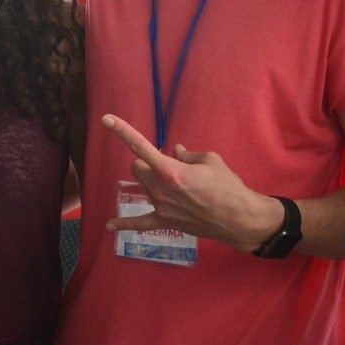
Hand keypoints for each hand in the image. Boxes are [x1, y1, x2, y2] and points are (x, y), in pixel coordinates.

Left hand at [99, 114, 281, 251]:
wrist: (238, 219)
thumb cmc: (228, 187)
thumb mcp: (211, 161)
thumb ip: (188, 155)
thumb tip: (176, 152)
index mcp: (170, 170)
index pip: (140, 146)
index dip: (122, 130)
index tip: (106, 119)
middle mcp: (160, 189)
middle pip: (138, 167)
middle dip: (149, 162)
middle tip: (171, 165)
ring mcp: (160, 207)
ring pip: (142, 186)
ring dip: (152, 181)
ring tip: (178, 186)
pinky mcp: (165, 222)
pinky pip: (139, 223)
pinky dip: (124, 223)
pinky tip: (109, 226)